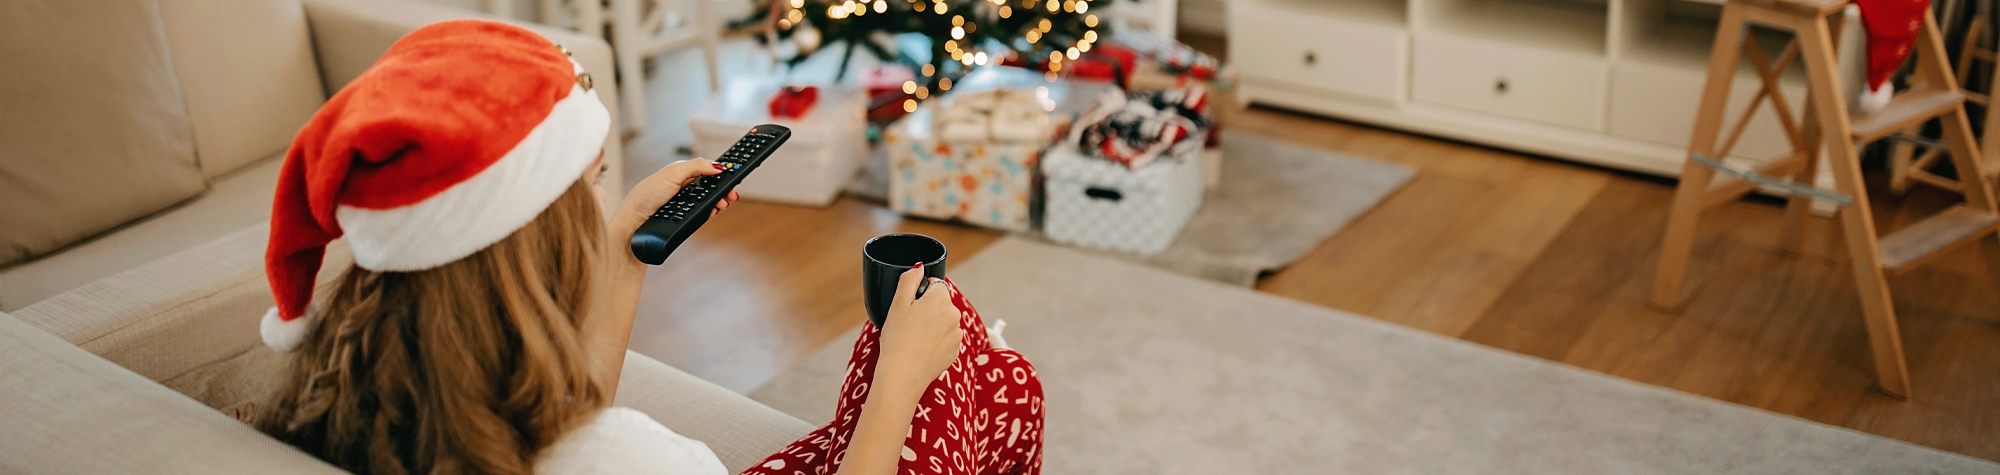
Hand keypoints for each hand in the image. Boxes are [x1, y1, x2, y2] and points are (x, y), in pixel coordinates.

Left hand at [607, 158, 740, 263]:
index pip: (706, 170)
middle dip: (723, 189)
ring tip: (722, 203)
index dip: (720, 173)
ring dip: (719, 201)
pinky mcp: (684, 219)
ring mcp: (684, 205)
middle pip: (710, 187)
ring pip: (709, 201)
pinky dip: (710, 213)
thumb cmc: (646, 196)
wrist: (634, 224)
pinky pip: (703, 215)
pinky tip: (713, 211)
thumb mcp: (672, 173)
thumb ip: (697, 166)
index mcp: (680, 174)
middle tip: (731, 194)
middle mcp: (683, 189)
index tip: (733, 175)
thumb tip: (718, 166)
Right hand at [875, 264, 964, 391]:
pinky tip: (922, 349)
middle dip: (928, 310)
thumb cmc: (898, 338)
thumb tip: (919, 267)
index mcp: (941, 298)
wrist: (903, 374)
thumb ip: (909, 279)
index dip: (920, 294)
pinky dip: (937, 342)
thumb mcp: (898, 303)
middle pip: (941, 304)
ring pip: (944, 322)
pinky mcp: (955, 351)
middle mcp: (954, 314)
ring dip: (933, 326)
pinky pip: (946, 339)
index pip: (935, 285)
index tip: (910, 307)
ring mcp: (957, 334)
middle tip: (909, 324)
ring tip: (915, 339)